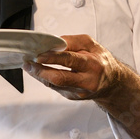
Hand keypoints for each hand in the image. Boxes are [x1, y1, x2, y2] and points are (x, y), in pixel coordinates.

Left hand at [23, 34, 139, 138]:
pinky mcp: (73, 97)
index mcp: (93, 64)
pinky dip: (45, 78)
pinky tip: (39, 72)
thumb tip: (53, 43)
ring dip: (39, 74)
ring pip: (54, 84)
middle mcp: (87, 81)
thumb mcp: (91, 45)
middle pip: (59, 78)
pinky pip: (55, 87)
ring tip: (29, 66)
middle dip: (40, 71)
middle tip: (27, 63)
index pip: (70, 60)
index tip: (38, 55)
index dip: (52, 57)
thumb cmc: (100, 60)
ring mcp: (79, 91)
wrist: (112, 82)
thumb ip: (72, 41)